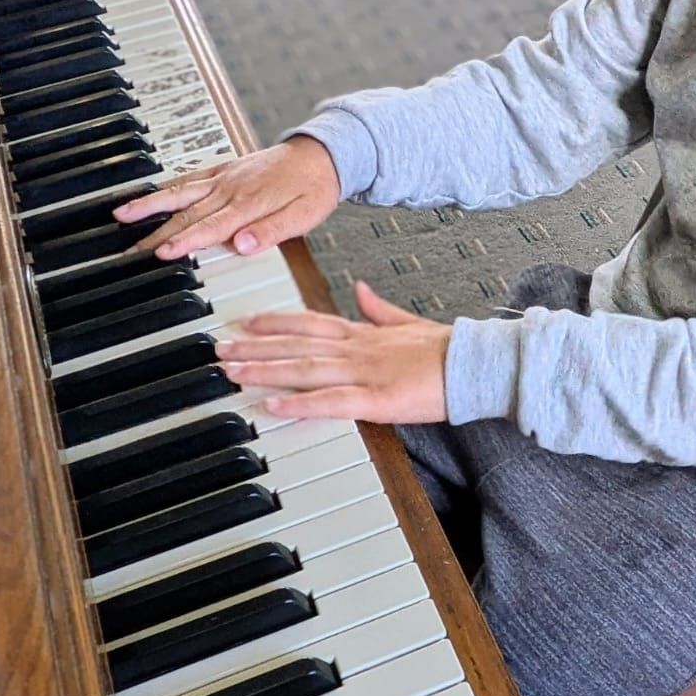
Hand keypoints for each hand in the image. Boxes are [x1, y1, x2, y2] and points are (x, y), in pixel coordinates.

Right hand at [113, 136, 340, 259]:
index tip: (163, 253)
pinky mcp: (224, 170)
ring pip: (180, 193)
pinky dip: (166, 188)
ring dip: (150, 204)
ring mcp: (225, 177)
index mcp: (251, 202)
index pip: (211, 226)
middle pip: (187, 214)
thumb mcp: (305, 215)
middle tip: (131, 253)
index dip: (185, 241)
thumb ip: (273, 230)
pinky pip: (189, 179)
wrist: (322, 154)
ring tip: (122, 214)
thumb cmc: (314, 187)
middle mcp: (232, 188)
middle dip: (156, 234)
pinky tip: (149, 196)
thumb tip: (243, 244)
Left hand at [215, 280, 449, 423]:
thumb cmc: (447, 349)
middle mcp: (358, 349)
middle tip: (220, 349)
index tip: (246, 321)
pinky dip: (300, 403)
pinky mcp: (377, 399)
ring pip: (305, 369)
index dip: (275, 322)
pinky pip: (331, 402)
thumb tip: (360, 289)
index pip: (311, 323)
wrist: (476, 364)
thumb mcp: (408, 322)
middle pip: (297, 344)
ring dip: (266, 370)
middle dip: (256, 347)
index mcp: (365, 333)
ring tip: (233, 371)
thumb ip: (379, 309)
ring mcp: (365, 372)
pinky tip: (273, 406)